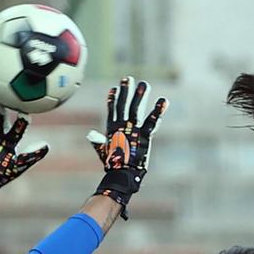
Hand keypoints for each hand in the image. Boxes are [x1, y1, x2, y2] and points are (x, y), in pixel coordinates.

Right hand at [88, 76, 168, 217]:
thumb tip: (90, 135)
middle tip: (128, 78)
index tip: (114, 88)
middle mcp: (122, 127)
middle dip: (126, 91)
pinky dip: (158, 110)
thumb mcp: (103, 151)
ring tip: (143, 83)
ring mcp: (133, 130)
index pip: (112, 110)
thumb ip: (97, 141)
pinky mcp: (144, 135)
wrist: (121, 175)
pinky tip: (164, 100)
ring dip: (140, 95)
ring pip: (137, 109)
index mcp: (112, 130)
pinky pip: (153, 121)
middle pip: (124, 105)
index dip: (113, 99)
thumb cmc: (113, 166)